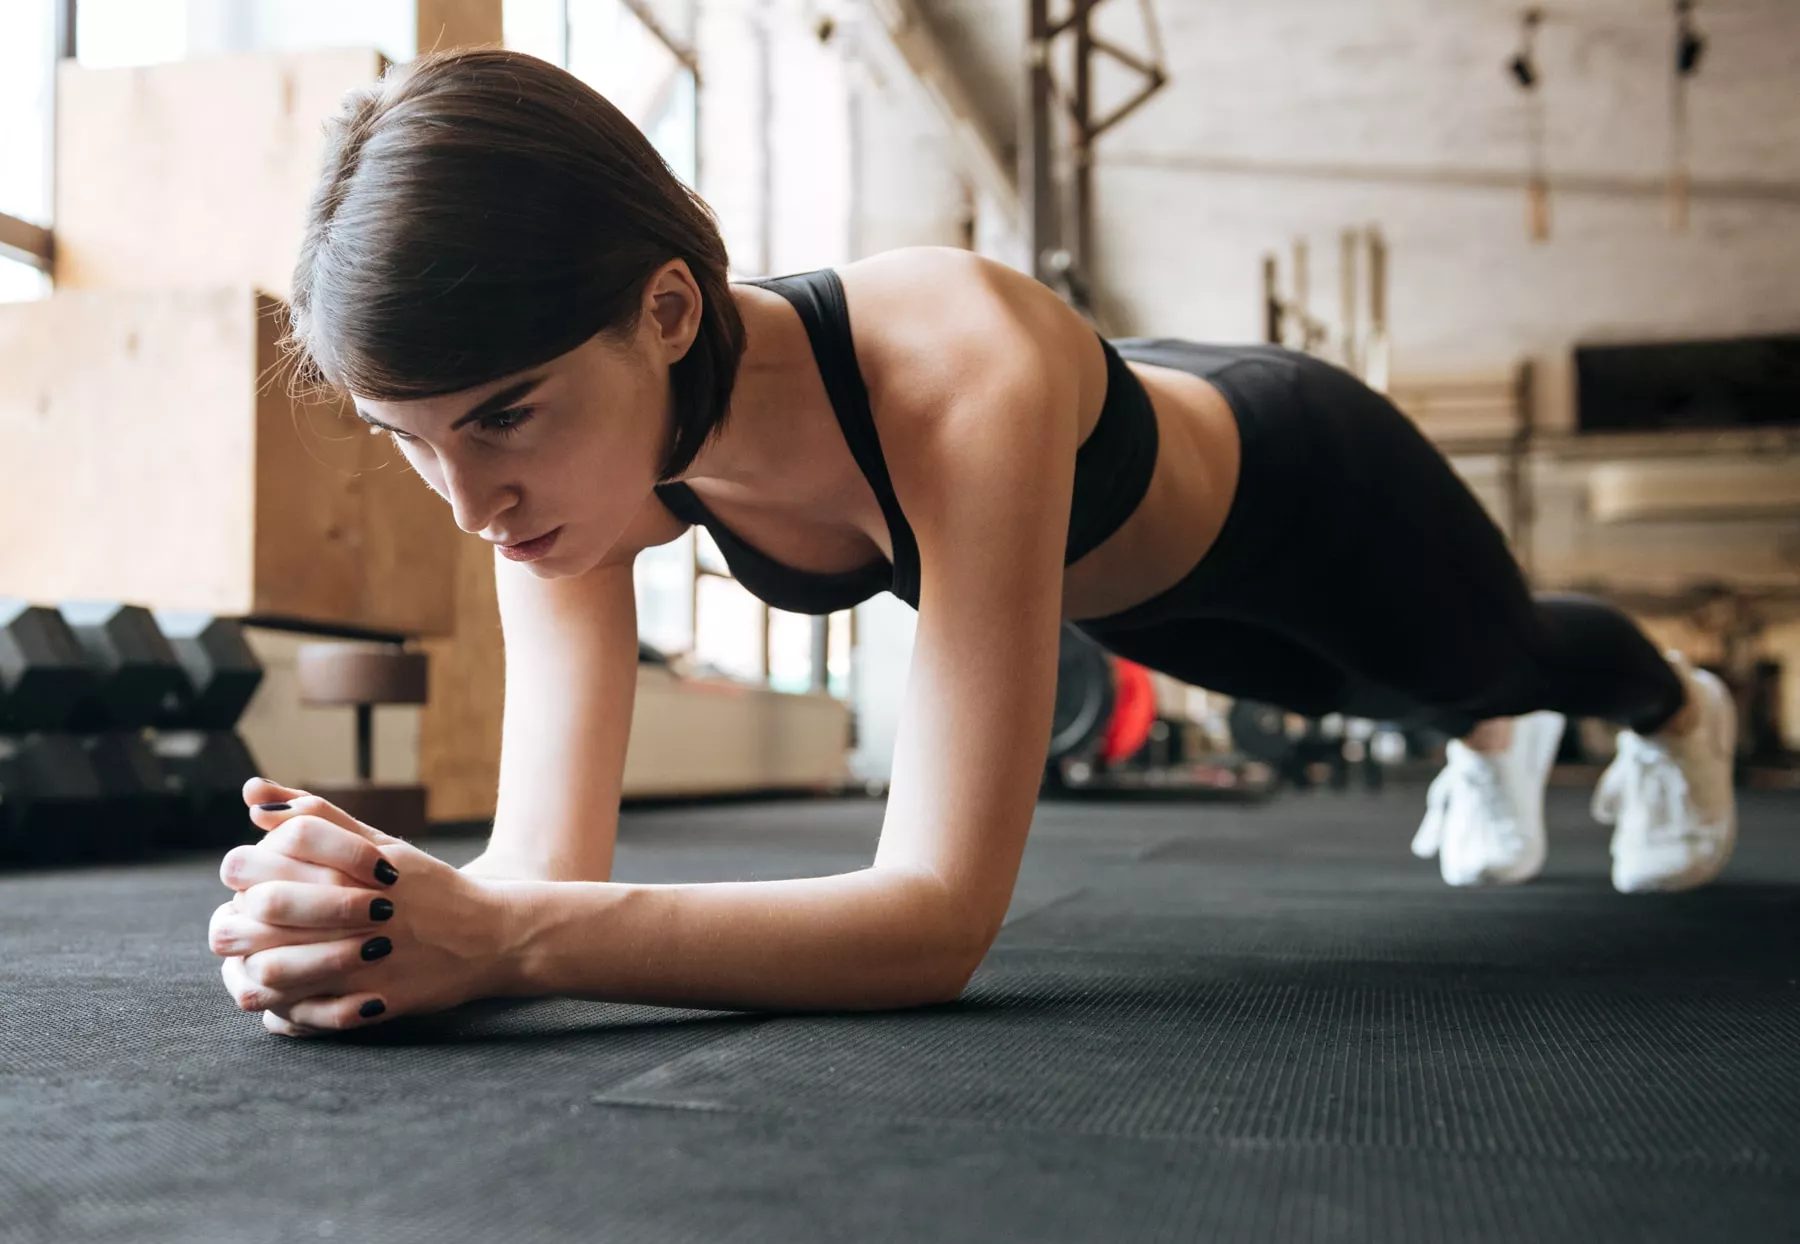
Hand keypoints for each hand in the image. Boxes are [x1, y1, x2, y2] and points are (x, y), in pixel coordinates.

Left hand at [211, 778, 521, 1036]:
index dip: (246, 867)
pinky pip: (304, 1013)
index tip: (246, 881)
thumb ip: (319, 818)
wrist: (492, 936)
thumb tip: (253, 796)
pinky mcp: (377, 1001)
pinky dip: (282, 1009)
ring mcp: (370, 958)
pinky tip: (282, 1000)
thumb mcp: (382, 844)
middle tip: (238, 927)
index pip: (271, 854)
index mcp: (358, 865)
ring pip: (271, 968)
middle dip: (238, 920)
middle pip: (265, 907)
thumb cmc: (429, 888)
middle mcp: (362, 908)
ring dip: (249, 967)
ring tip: (253, 966)